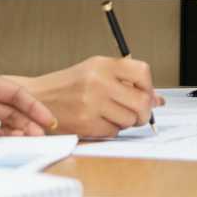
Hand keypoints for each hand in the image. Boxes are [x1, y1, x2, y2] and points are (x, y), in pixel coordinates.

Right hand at [21, 57, 164, 136]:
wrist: (38, 98)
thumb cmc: (69, 85)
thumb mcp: (95, 72)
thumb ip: (126, 82)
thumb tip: (158, 99)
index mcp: (102, 65)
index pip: (142, 72)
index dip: (149, 86)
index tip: (147, 93)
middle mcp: (98, 82)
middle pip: (141, 101)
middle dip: (144, 112)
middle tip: (139, 114)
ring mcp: (92, 104)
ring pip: (129, 119)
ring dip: (126, 122)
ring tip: (112, 115)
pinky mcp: (86, 124)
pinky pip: (114, 132)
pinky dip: (111, 130)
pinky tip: (99, 121)